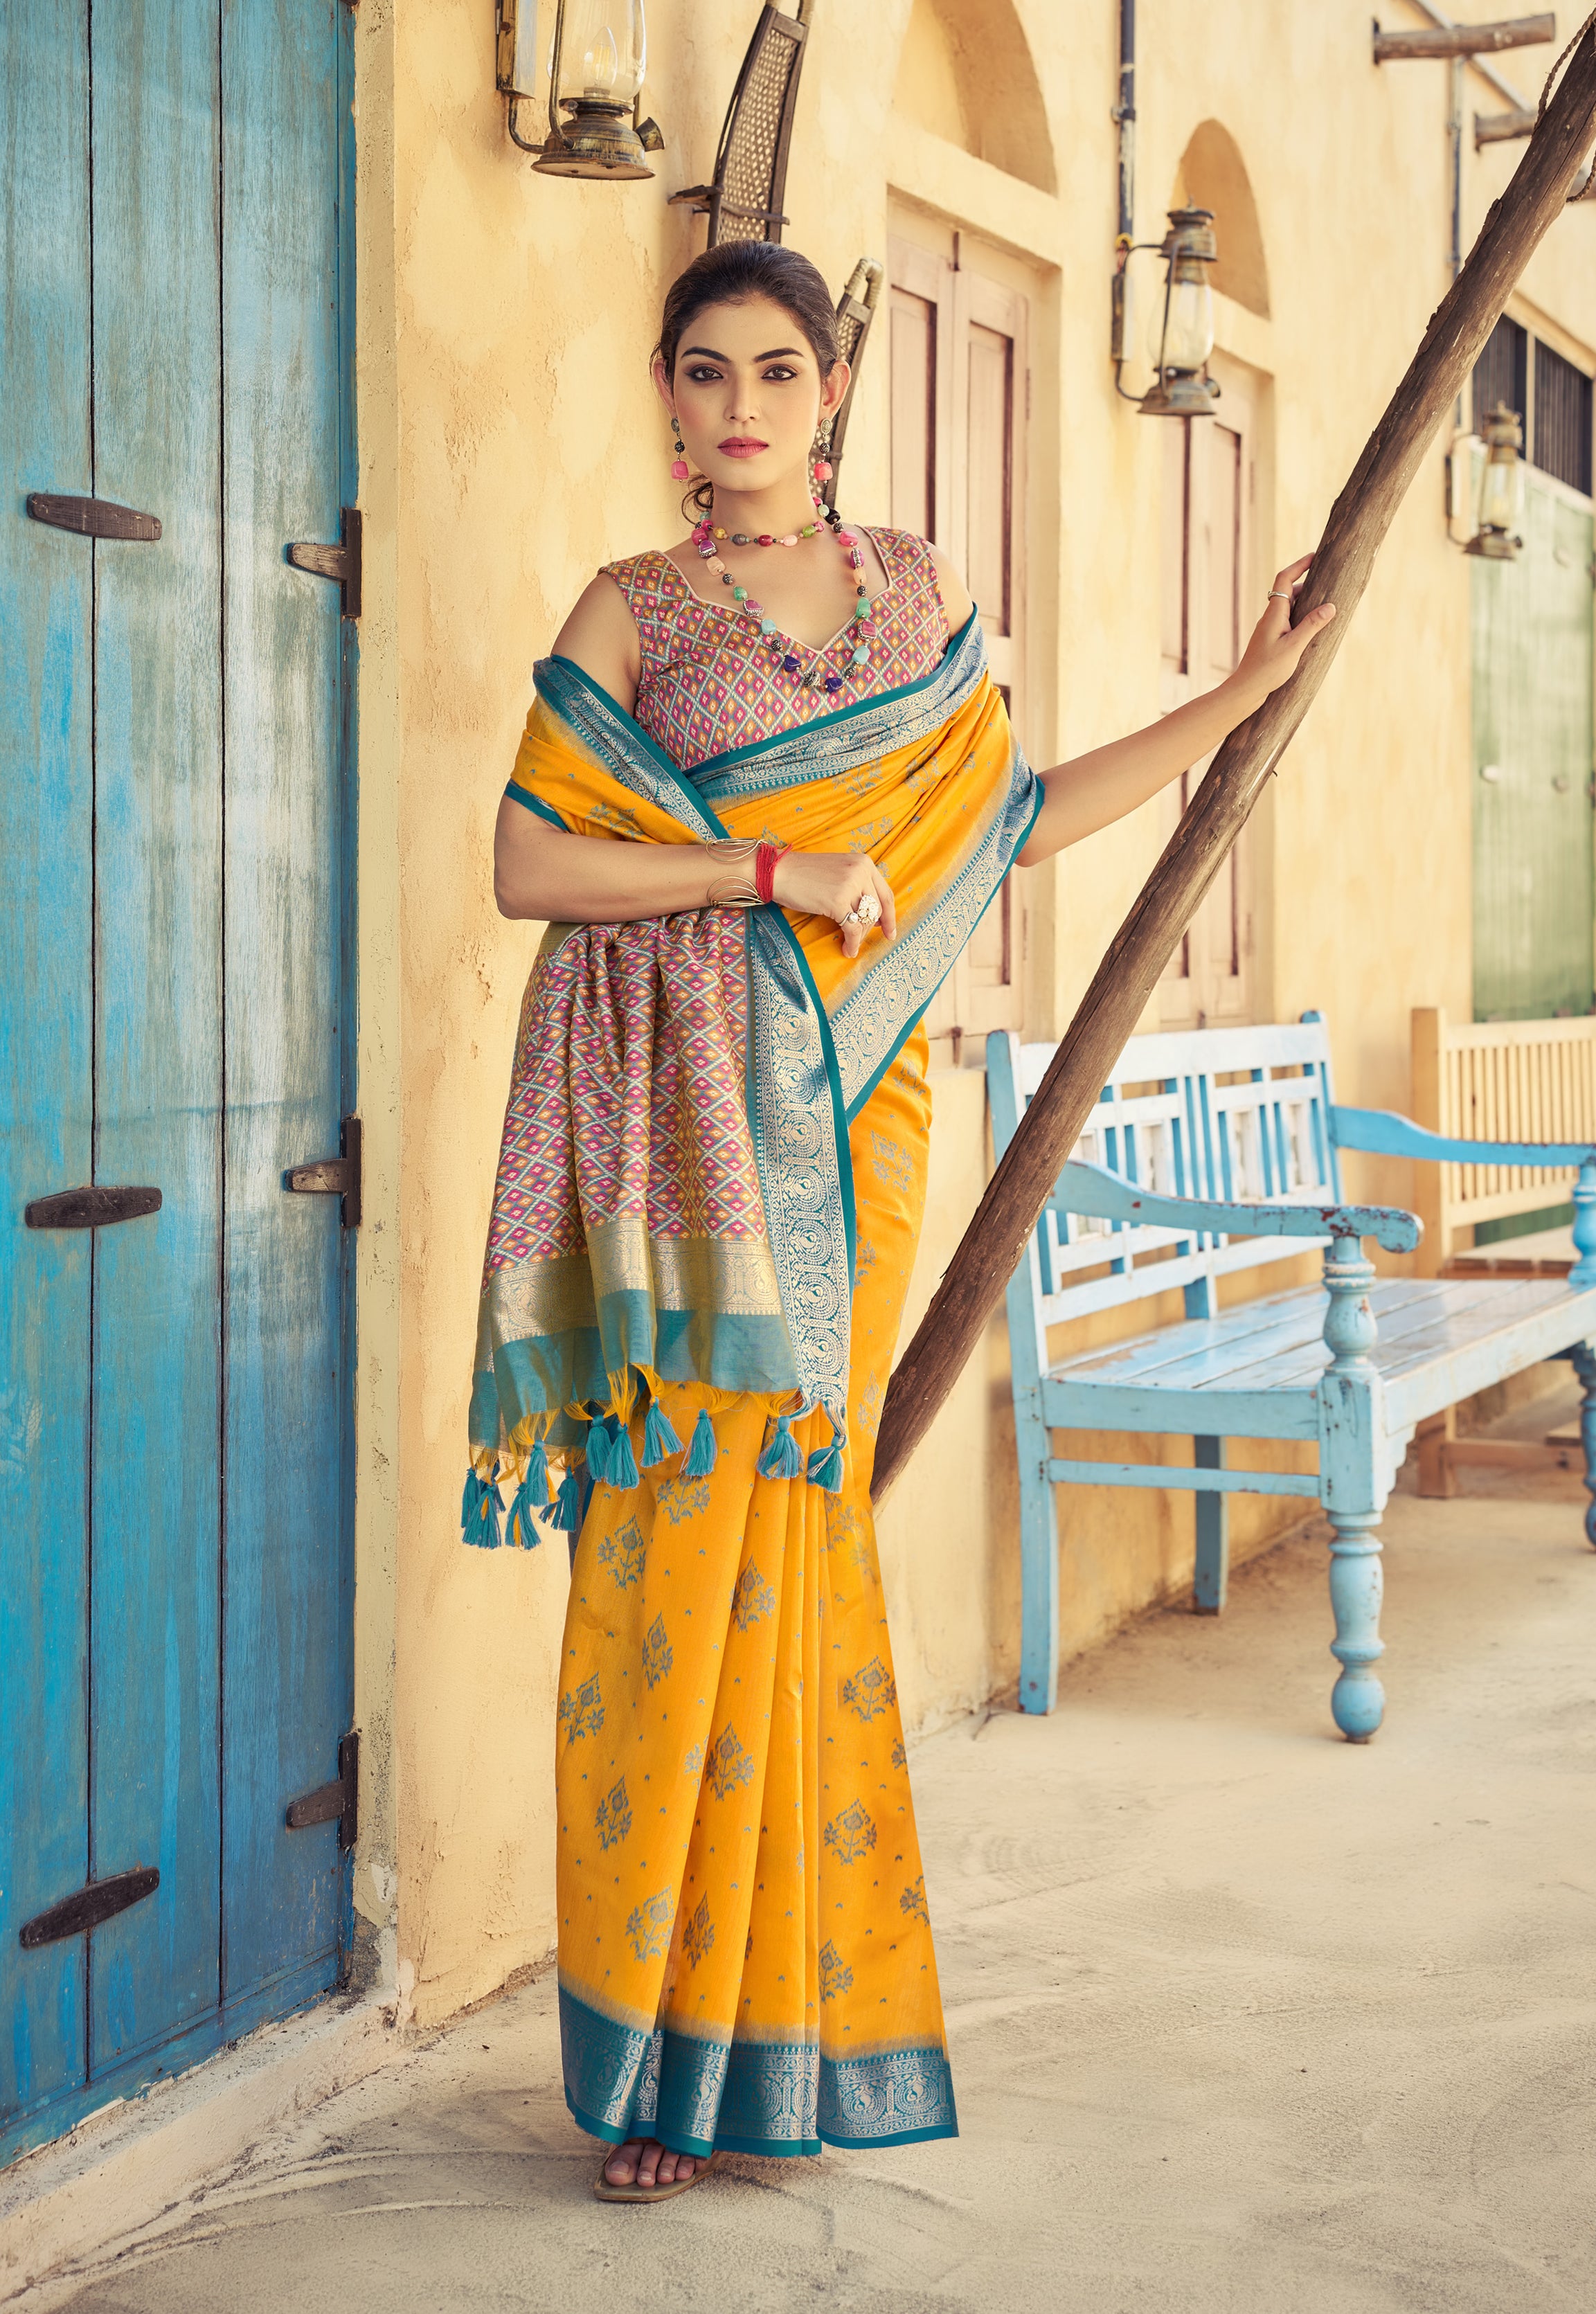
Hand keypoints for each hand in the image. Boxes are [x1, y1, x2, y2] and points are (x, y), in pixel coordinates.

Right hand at [771, 848, 896, 957]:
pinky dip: (852, 943)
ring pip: (866, 920)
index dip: (890, 916)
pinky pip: (853, 929)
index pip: (885, 893)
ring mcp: (850, 886)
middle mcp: (861, 871)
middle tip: (863, 940)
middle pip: (877, 909)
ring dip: (859, 937)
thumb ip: (858, 885)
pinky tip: (847, 949)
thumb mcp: (839, 871)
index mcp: (864, 863)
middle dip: (872, 929)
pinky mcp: (837, 902)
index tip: (889, 931)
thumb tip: (873, 915)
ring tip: (850, 944)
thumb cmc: (805, 874)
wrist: (779, 872)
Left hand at [1231, 554, 1335, 708]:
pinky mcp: (1271, 639)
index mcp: (1274, 613)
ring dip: (1305, 600)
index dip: (1299, 565)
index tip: (1315, 556)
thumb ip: (1312, 625)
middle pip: (1288, 590)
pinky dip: (1300, 615)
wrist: (1246, 689)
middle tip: (1327, 580)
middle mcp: (1270, 617)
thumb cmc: (1267, 670)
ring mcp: (1269, 628)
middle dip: (1307, 582)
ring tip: (1325, 603)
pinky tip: (1312, 626)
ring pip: (1288, 606)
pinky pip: (1287, 619)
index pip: (1284, 578)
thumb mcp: (1294, 647)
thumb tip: (1331, 606)